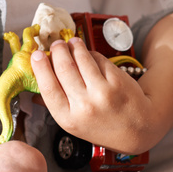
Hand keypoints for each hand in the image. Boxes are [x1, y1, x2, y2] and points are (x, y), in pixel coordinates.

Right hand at [30, 36, 151, 152]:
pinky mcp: (116, 81)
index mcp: (68, 118)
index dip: (40, 68)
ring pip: (81, 59)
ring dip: (73, 46)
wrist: (137, 128)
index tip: (37, 55)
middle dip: (57, 51)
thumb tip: (35, 77)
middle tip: (56, 45)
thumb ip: (55, 101)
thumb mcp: (74, 122)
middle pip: (63, 68)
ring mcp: (102, 92)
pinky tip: (88, 54)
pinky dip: (90, 53)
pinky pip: (98, 59)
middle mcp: (84, 106)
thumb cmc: (101, 124)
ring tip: (71, 43)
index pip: (48, 88)